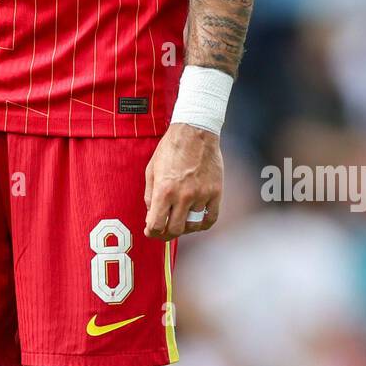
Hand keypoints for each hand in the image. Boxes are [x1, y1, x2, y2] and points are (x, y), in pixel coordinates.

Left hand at [144, 122, 222, 239]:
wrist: (195, 131)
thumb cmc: (171, 148)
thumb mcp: (152, 169)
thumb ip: (150, 195)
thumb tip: (150, 216)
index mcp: (164, 190)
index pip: (156, 225)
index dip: (152, 233)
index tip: (151, 232)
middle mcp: (183, 196)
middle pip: (175, 230)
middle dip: (166, 234)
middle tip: (164, 231)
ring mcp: (201, 195)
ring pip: (193, 225)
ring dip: (185, 227)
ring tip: (180, 221)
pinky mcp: (215, 192)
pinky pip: (211, 218)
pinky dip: (203, 224)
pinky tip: (197, 221)